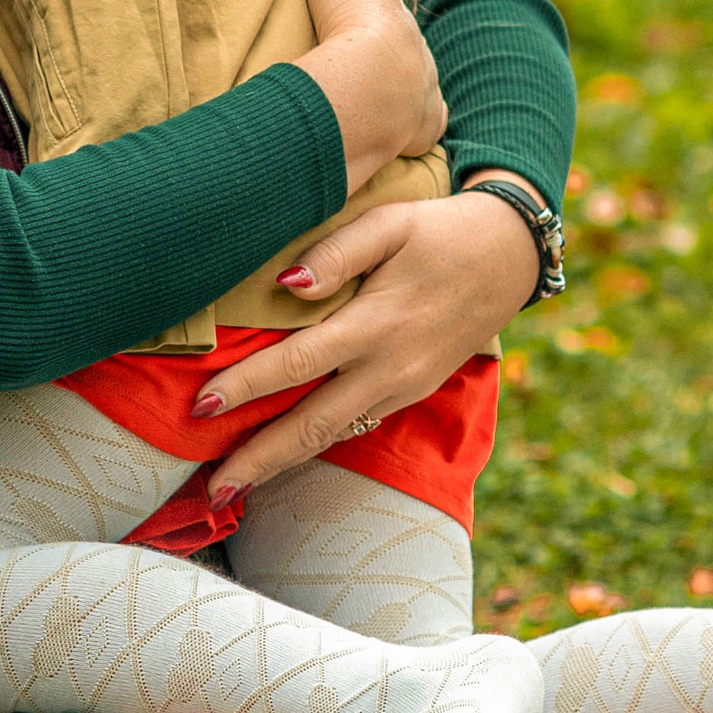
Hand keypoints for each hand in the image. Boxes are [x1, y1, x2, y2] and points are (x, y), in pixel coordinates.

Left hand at [197, 173, 542, 501]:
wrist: (511, 257)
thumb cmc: (440, 232)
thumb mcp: (391, 224)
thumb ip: (336, 253)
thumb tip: (287, 285)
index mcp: (375, 324)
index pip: (296, 362)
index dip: (246, 385)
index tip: (201, 404)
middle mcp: (388, 368)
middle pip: (311, 423)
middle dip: (259, 459)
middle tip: (211, 488)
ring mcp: (402, 387)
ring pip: (333, 435)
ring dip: (283, 461)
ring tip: (236, 485)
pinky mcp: (411, 392)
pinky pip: (355, 426)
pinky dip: (315, 444)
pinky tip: (284, 455)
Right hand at [286, 0, 446, 187]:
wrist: (369, 81)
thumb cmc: (350, 16)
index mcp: (402, 20)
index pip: (393, 19)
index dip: (377, 18)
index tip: (362, 21)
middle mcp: (422, 58)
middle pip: (409, 60)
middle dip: (392, 63)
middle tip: (360, 66)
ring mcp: (421, 99)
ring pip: (415, 99)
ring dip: (396, 102)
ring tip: (368, 108)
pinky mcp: (413, 136)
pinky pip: (410, 138)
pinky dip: (399, 139)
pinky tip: (385, 144)